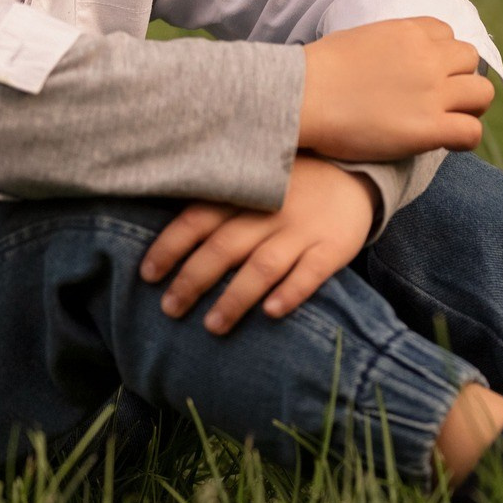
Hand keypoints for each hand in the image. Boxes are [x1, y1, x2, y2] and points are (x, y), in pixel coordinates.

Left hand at [139, 156, 377, 334]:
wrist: (354, 176)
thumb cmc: (288, 188)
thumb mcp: (253, 183)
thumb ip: (216, 203)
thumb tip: (165, 236)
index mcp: (245, 193)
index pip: (199, 218)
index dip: (171, 247)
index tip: (148, 275)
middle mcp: (271, 211)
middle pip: (225, 246)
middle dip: (193, 279)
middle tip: (170, 309)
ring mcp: (303, 229)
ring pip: (264, 265)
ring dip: (236, 296)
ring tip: (213, 326)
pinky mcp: (333, 247)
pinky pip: (311, 272)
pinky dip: (291, 292)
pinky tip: (272, 313)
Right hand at [298, 17, 493, 161]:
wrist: (302, 97)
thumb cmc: (316, 72)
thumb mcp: (356, 39)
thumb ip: (384, 46)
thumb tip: (386, 62)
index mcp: (408, 32)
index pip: (447, 35)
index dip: (441, 56)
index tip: (429, 74)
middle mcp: (427, 57)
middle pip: (469, 59)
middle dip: (460, 78)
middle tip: (444, 99)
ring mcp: (432, 92)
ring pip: (482, 93)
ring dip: (471, 106)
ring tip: (452, 120)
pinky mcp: (430, 128)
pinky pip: (472, 131)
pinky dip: (466, 138)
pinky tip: (449, 143)